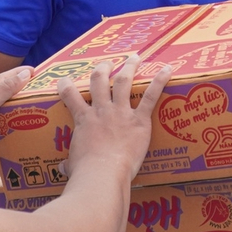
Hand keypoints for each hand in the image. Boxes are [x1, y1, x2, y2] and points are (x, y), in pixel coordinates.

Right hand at [57, 59, 170, 179]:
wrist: (102, 174)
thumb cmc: (86, 172)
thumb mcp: (73, 165)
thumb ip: (70, 163)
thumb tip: (64, 168)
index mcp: (83, 120)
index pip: (70, 96)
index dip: (66, 85)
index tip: (64, 79)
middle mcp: (101, 110)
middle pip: (99, 81)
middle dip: (102, 69)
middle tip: (106, 63)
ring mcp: (120, 112)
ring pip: (123, 81)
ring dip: (129, 67)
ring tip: (134, 58)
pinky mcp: (139, 120)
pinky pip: (151, 96)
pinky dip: (160, 81)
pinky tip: (167, 69)